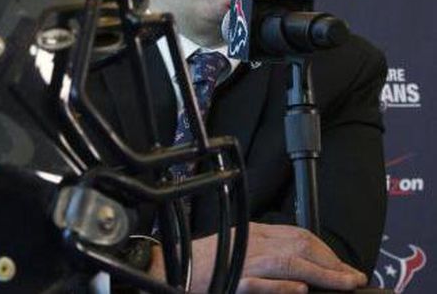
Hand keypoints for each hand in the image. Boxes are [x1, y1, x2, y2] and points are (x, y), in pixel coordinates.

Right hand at [189, 222, 367, 292]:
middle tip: (353, 277)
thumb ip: (264, 249)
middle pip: (299, 246)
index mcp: (253, 232)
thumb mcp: (237, 247)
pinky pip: (261, 283)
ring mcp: (242, 262)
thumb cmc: (201, 262)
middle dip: (332, 262)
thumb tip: (299, 264)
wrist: (167, 268)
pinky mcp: (232, 281)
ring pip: (289, 263)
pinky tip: (302, 290)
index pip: (298, 235)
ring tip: (343, 284)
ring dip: (321, 274)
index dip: (326, 251)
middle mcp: (251, 243)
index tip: (343, 267)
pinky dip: (283, 286)